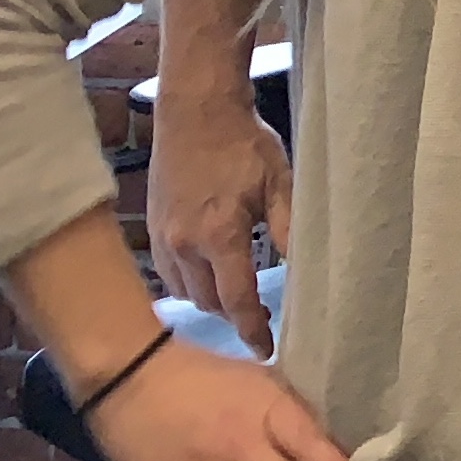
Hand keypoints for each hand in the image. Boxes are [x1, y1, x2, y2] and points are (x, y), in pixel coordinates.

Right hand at [143, 96, 292, 353]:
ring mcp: (162, 239)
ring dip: (211, 300)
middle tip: (261, 316)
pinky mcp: (152, 230)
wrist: (196, 111)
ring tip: (238, 296)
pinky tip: (210, 274)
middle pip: (209, 302)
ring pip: (186, 292)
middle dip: (234, 315)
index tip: (265, 349)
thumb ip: (291, 228)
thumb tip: (309, 268)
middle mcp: (184, 245)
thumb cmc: (244, 144)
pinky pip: (169, 274)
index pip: (236, 299)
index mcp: (220, 235)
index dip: (252, 328)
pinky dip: (190, 282)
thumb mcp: (280, 182)